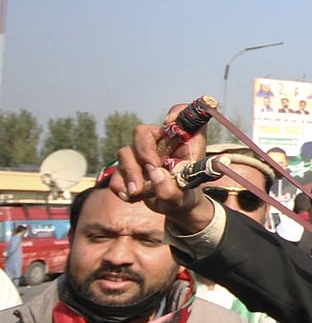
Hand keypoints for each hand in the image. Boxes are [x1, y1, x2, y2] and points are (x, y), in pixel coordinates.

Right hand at [110, 106, 215, 231]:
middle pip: (142, 132)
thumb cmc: (185, 195)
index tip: (170, 123)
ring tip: (137, 192)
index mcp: (182, 142)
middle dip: (143, 151)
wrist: (175, 209)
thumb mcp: (184, 197)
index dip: (177, 113)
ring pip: (126, 152)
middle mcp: (160, 144)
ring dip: (130, 172)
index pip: (181, 115)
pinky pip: (116, 171)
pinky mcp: (128, 168)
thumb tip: (155, 174)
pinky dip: (120, 185)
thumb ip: (172, 188)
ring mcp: (142, 154)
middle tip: (152, 169)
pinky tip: (130, 197)